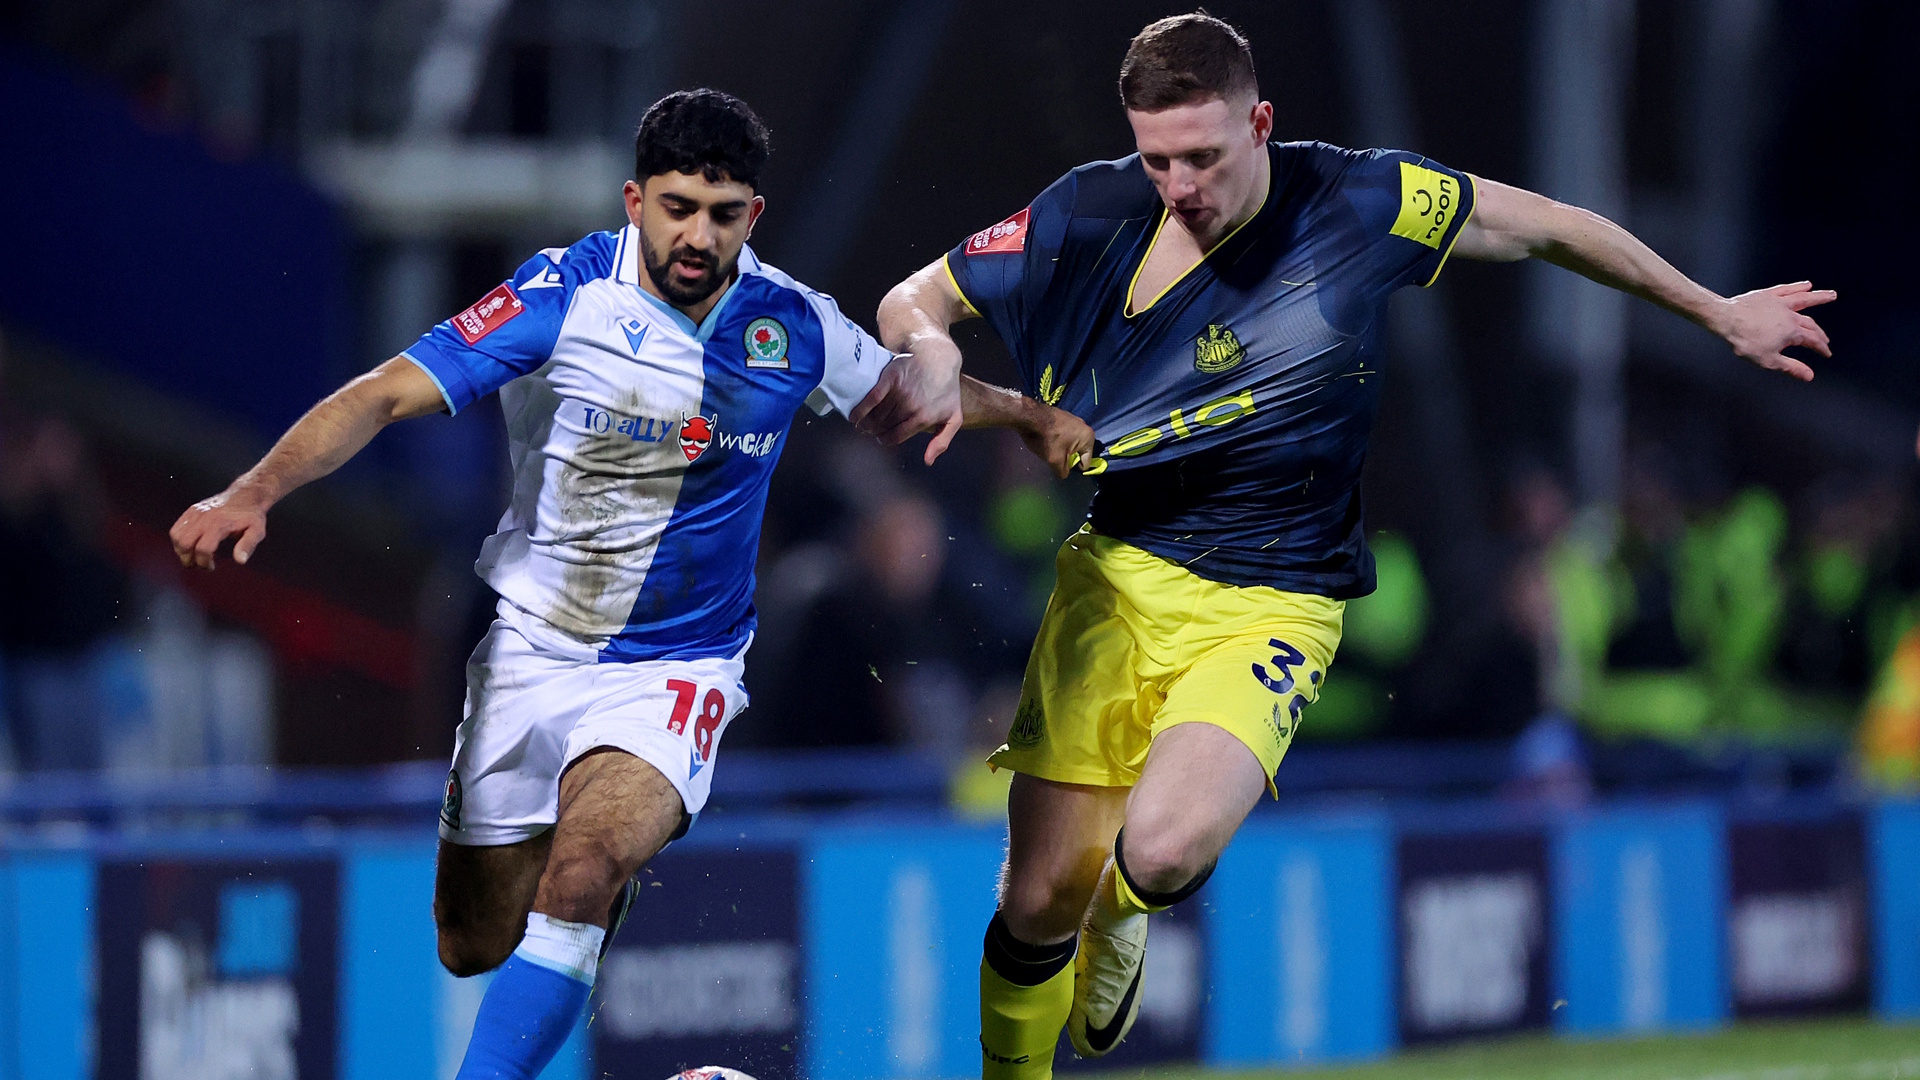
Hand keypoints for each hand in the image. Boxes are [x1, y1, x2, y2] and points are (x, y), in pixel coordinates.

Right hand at [169, 487, 269, 568]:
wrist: (246, 495)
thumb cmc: (252, 515)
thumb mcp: (257, 530)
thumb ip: (248, 545)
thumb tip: (240, 560)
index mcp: (219, 524)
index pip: (203, 548)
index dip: (204, 562)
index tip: (211, 567)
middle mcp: (204, 517)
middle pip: (184, 543)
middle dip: (188, 559)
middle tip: (199, 564)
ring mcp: (196, 513)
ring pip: (176, 536)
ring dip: (181, 550)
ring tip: (193, 556)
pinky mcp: (192, 510)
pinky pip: (176, 528)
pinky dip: (179, 540)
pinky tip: (191, 545)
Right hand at [849, 336, 963, 464]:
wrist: (939, 358)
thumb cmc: (947, 390)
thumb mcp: (953, 417)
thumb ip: (942, 441)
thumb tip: (928, 461)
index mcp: (923, 418)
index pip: (896, 437)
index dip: (885, 440)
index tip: (881, 438)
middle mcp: (911, 406)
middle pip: (883, 426)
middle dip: (875, 430)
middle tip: (871, 429)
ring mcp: (900, 392)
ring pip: (876, 415)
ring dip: (866, 422)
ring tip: (863, 422)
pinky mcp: (890, 378)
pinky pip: (871, 398)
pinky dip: (860, 409)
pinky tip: (854, 416)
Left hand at [1018, 404, 1096, 478]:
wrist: (1031, 416)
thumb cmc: (1047, 439)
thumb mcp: (1055, 461)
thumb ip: (1063, 471)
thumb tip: (1064, 474)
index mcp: (1088, 437)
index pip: (1086, 462)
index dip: (1075, 468)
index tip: (1063, 467)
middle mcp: (1084, 427)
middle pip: (1079, 451)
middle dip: (1069, 457)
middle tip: (1056, 458)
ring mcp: (1074, 419)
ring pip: (1071, 442)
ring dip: (1063, 448)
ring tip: (1051, 449)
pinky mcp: (1064, 416)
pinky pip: (1065, 433)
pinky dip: (1059, 439)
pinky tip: (1049, 440)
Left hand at [1712, 281, 1834, 381]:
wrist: (1727, 320)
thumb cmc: (1746, 341)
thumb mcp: (1769, 360)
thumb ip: (1791, 367)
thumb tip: (1809, 376)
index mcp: (1792, 332)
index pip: (1813, 341)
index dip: (1821, 348)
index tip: (1826, 353)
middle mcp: (1790, 316)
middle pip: (1810, 324)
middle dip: (1819, 332)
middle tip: (1825, 339)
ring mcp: (1780, 303)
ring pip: (1805, 299)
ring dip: (1819, 297)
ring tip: (1832, 295)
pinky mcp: (1769, 295)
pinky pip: (1787, 289)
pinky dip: (1798, 287)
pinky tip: (1807, 285)